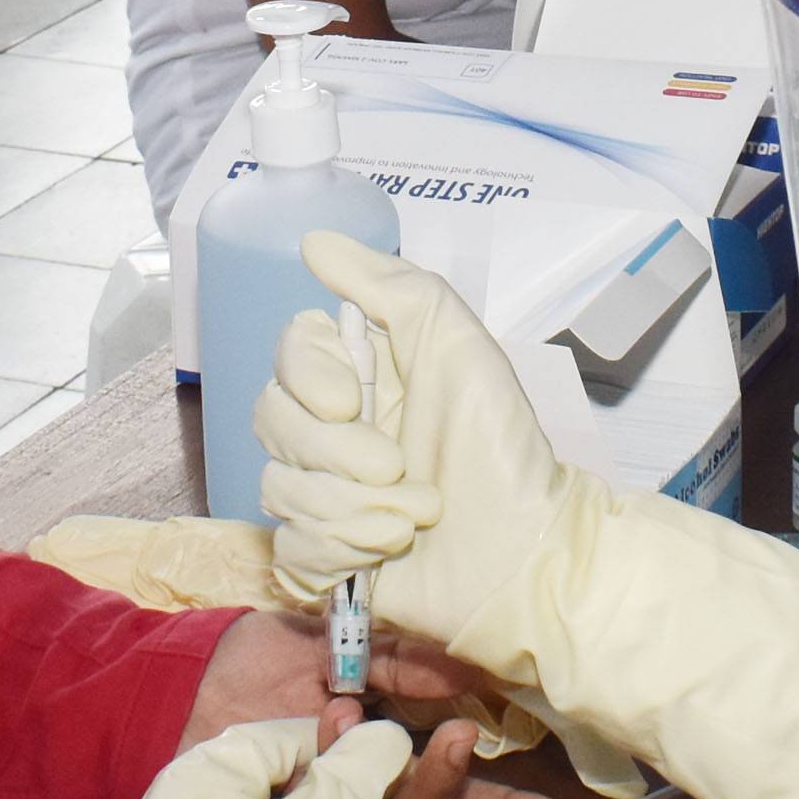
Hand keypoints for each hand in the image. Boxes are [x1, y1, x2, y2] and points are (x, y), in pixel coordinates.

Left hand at [179, 607, 573, 798]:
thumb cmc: (258, 663)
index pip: (454, 792)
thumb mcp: (338, 642)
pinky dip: (330, 753)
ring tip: (359, 714)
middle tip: (460, 737)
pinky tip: (324, 714)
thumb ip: (397, 658)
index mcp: (383, 757)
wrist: (180, 677)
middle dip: (451, 783)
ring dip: (391, 773)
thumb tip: (467, 671)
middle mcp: (357, 794)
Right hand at [255, 233, 586, 647]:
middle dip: (339, 454)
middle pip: (272, 422)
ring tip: (418, 516)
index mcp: (361, 376)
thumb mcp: (459, 345)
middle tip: (401, 467)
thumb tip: (316, 241)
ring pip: (280, 489)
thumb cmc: (501, 447)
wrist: (526, 551)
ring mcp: (324, 495)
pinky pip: (291, 547)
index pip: (287, 354)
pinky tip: (389, 551)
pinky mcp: (323, 557)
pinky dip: (344, 550)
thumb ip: (390, 285)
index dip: (307, 378)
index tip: (351, 400)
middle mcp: (333, 432)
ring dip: (355, 507)